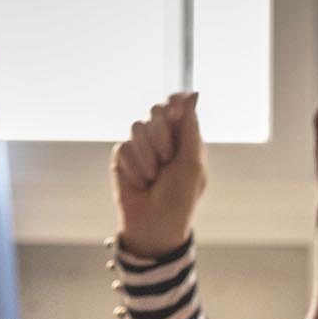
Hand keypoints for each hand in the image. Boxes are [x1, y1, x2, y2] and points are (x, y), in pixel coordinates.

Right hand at [111, 92, 206, 257]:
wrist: (155, 224)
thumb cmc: (179, 198)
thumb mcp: (192, 163)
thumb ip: (190, 126)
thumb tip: (193, 93)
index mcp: (185, 139)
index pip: (178, 106)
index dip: (175, 102)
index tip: (174, 108)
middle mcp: (164, 139)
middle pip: (156, 111)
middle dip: (161, 132)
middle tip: (167, 156)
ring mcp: (142, 147)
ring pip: (137, 127)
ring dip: (148, 154)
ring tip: (154, 176)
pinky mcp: (123, 158)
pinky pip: (124, 147)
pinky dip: (134, 167)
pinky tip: (141, 183)